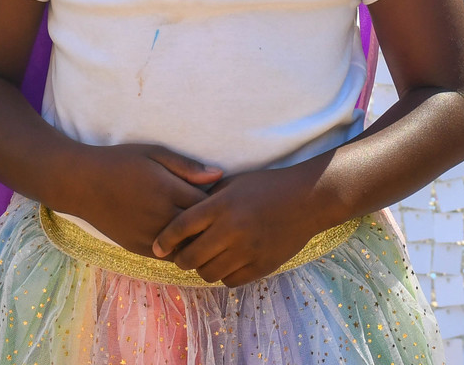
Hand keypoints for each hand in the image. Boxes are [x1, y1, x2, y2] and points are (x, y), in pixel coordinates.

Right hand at [75, 143, 222, 256]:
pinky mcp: (138, 248)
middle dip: (211, 225)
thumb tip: (218, 175)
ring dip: (196, 241)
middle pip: (200, 231)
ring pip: (186, 248)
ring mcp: (149, 236)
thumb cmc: (120, 162)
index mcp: (167, 190)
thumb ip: (186, 166)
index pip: (207, 206)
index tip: (220, 198)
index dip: (217, 204)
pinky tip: (182, 238)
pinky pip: (169, 257)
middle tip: (217, 217)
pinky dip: (179, 249)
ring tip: (202, 230)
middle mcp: (161, 217)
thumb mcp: (154, 153)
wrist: (83, 184)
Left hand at [152, 166, 313, 286]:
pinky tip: (226, 263)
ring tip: (205, 259)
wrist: (306, 200)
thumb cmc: (266, 186)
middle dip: (180, 259)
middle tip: (180, 256)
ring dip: (202, 268)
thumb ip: (208, 197)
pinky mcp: (261, 266)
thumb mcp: (234, 182)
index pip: (182, 227)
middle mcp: (231, 229)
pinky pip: (230, 281)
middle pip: (191, 257)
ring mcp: (247, 250)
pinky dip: (224, 274)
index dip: (165, 240)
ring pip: (209, 273)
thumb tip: (182, 210)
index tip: (157, 247)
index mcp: (222, 205)